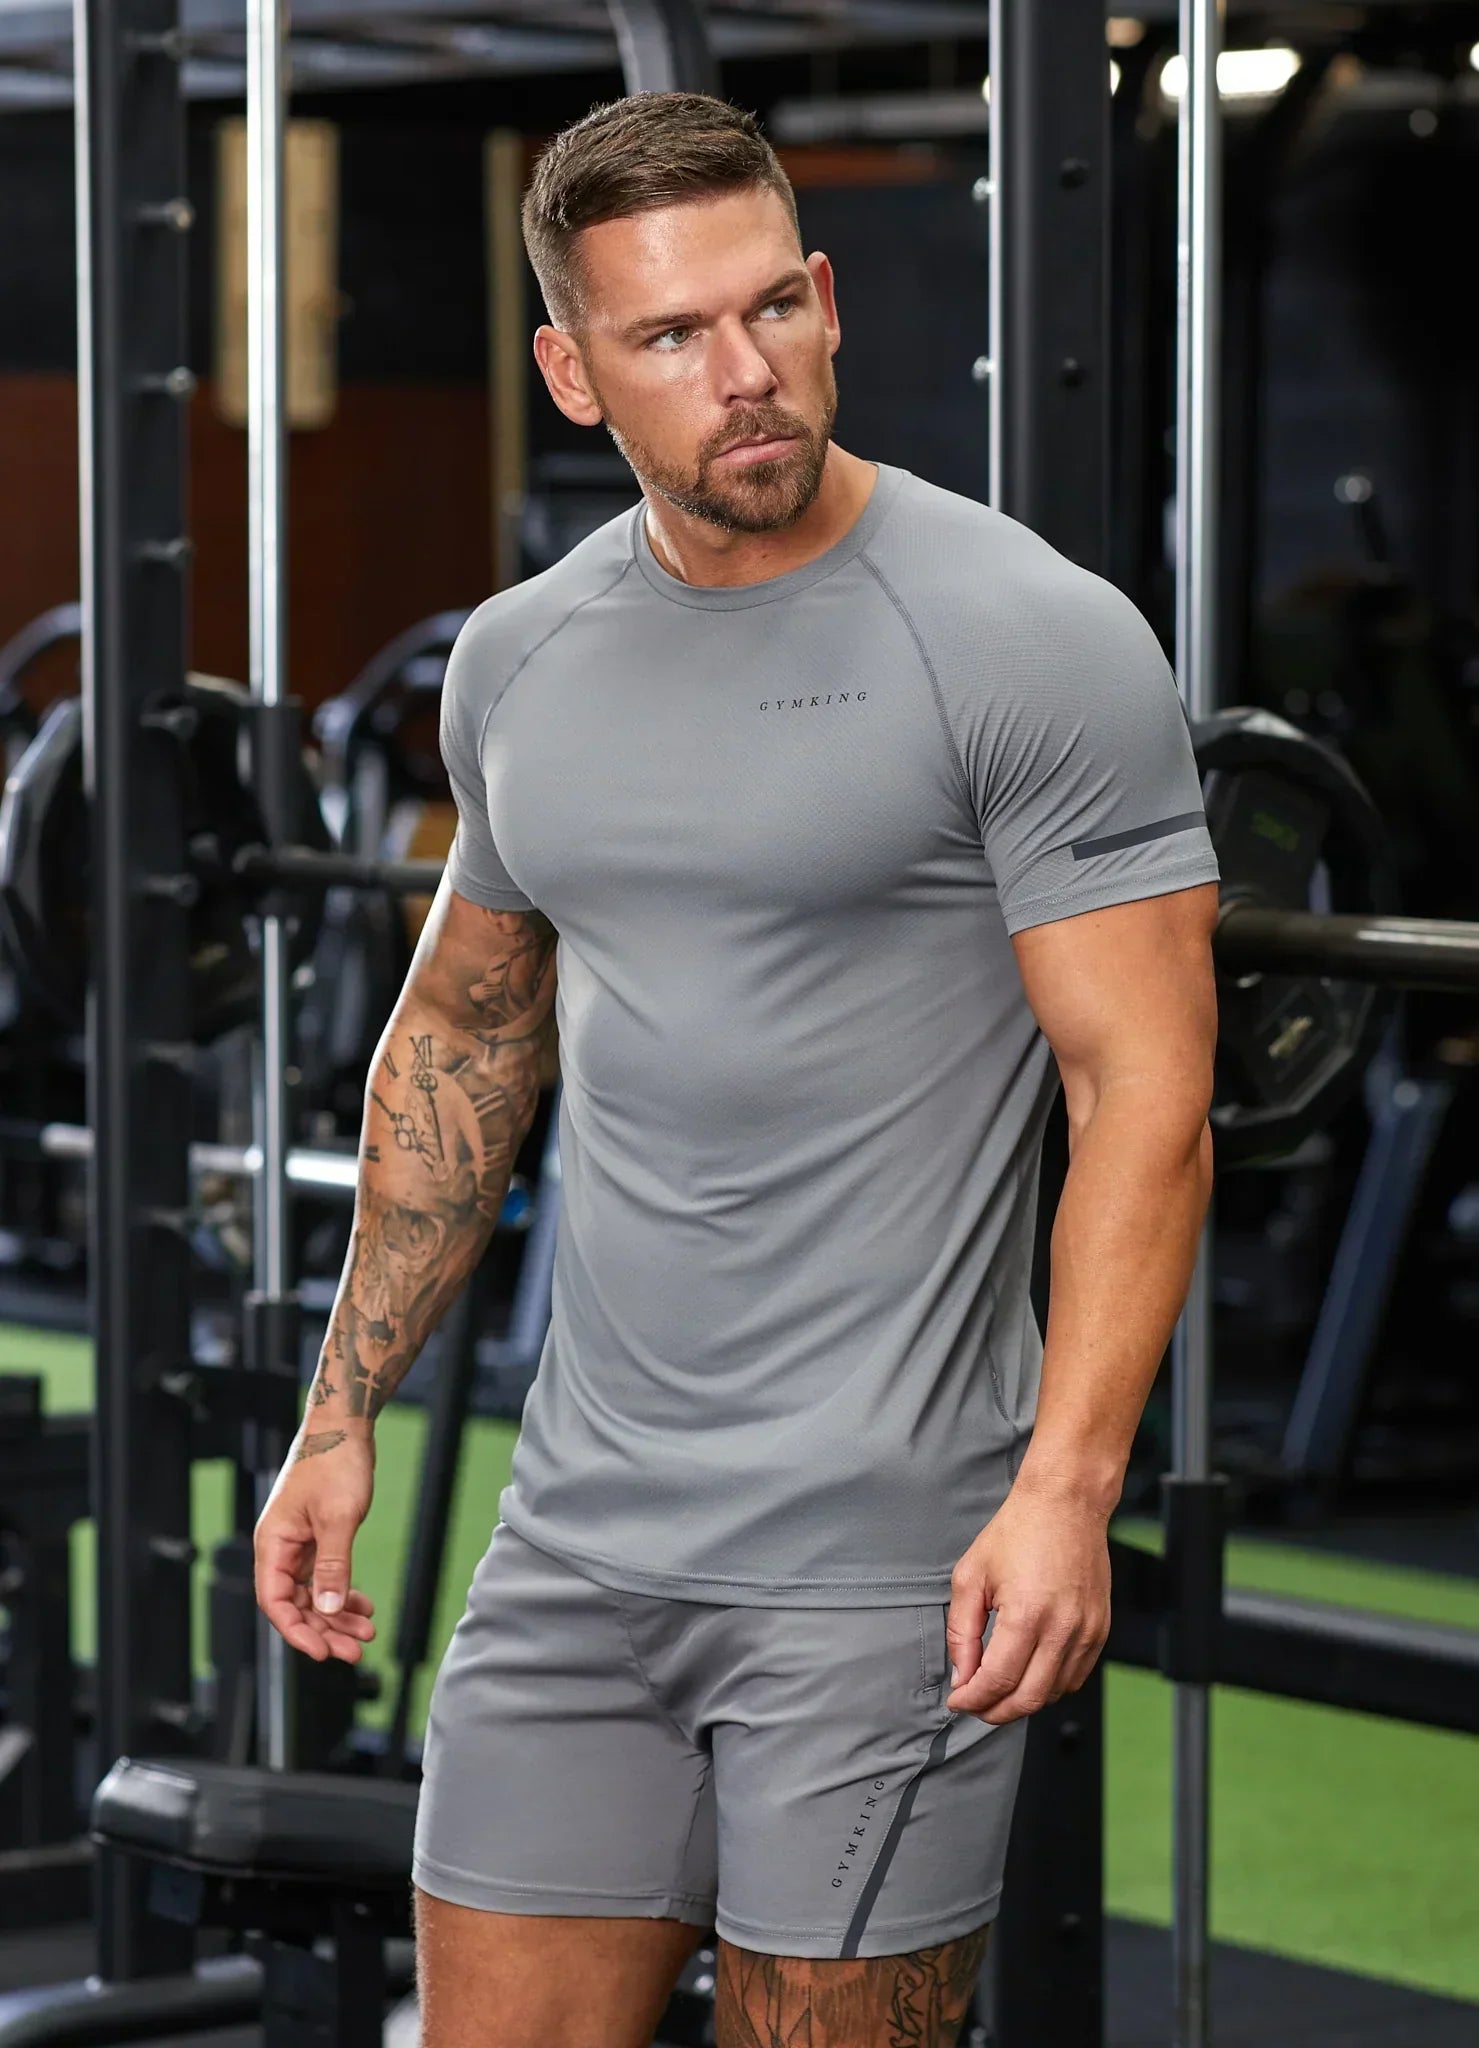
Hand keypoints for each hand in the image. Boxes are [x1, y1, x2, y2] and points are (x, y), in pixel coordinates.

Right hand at [254, 1427, 377, 1663]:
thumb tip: (328, 1609)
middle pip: (296, 1604)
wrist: (345, 1425)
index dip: (297, 1631)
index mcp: (273, 1543)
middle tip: (356, 1650)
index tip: (324, 1652)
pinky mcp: (317, 1537)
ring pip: (313, 1593)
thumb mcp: (338, 1518)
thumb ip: (333, 1565)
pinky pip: (325, 1576)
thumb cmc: (335, 1461)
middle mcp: (281, 1547)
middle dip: (324, 1629)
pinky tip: (363, 1605)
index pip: (275, 1602)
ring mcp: (299, 1543)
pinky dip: (343, 1592)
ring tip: (366, 1632)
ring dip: (337, 1615)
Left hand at [944, 1473, 1111, 1723]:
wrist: (1066, 1504)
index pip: (998, 1681)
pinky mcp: (1100, 1630)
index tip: (958, 1699)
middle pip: (1028, 1698)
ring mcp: (1087, 1632)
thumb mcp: (971, 1575)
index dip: (973, 1699)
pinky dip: (1050, 1686)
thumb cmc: (1018, 1531)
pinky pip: (1076, 1677)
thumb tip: (962, 1674)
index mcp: (1027, 1615)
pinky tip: (1029, 1674)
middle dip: (995, 1711)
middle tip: (974, 1704)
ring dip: (1022, 1702)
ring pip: (1054, 1693)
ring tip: (998, 1690)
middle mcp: (1062, 1629)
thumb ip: (962, 1631)